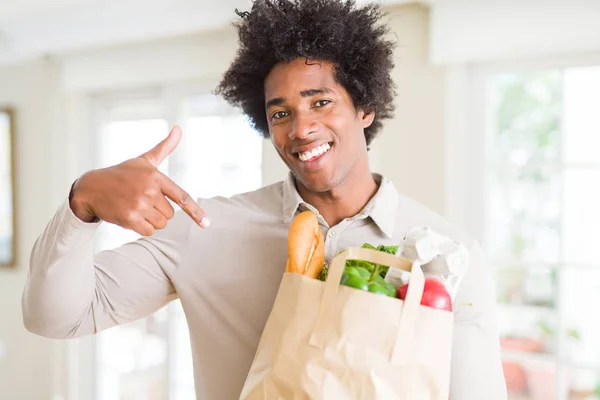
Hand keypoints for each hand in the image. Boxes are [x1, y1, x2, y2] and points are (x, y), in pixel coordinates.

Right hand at [70, 126, 208, 235]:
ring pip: (160, 224)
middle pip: (170, 215)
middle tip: (141, 200)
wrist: (91, 187)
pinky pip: (148, 231)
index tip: (206, 224)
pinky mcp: (129, 218)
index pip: (182, 197)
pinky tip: (130, 216)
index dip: (195, 211)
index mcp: (156, 177)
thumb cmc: (121, 173)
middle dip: (158, 211)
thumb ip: (164, 148)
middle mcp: (149, 190)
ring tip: (135, 207)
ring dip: (150, 220)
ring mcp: (139, 204)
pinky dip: (141, 227)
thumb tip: (179, 129)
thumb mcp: (144, 160)